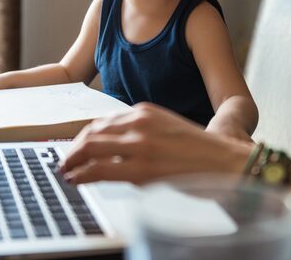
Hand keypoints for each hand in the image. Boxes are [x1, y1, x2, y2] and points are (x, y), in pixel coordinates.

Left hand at [60, 103, 253, 184]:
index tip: (78, 146)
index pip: (103, 121)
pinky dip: (81, 174)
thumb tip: (114, 147)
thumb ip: (140, 132)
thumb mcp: (165, 129)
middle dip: (74, 147)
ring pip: (89, 147)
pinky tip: (76, 179)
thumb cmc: (198, 150)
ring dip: (72, 160)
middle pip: (91, 131)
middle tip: (67, 160)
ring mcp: (138, 144)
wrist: (224, 161)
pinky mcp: (140, 168)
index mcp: (144, 111)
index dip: (85, 136)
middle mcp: (138, 122)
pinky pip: (98, 169)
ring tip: (66, 170)